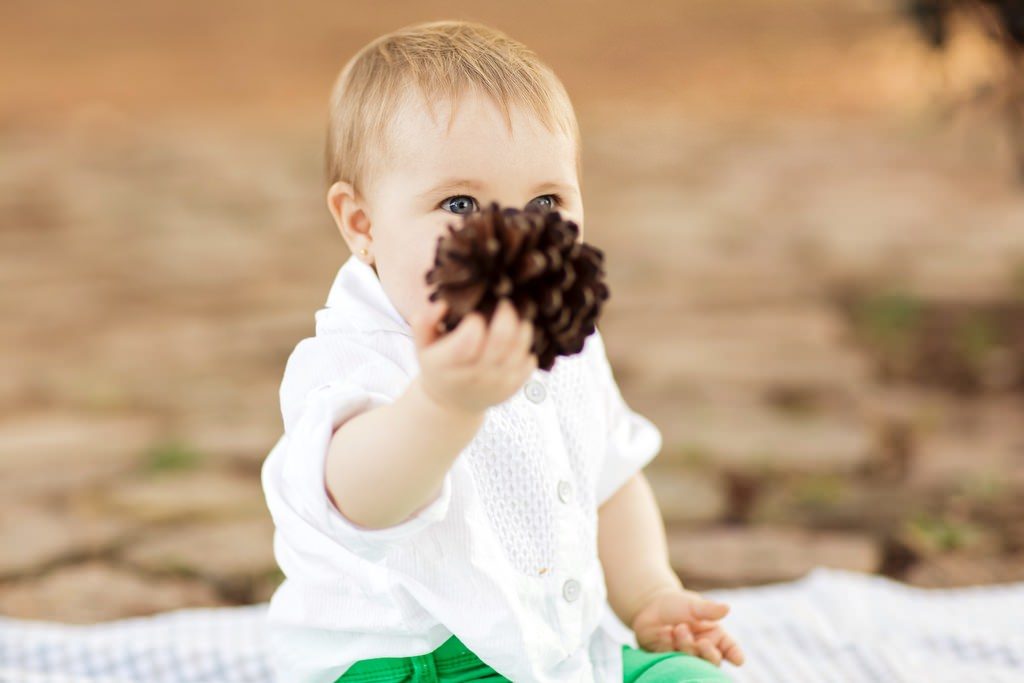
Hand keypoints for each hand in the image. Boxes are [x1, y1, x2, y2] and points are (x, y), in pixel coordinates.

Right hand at [411, 297, 537, 414]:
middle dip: (507, 315)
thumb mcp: (422, 347)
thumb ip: (424, 322)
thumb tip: (443, 304)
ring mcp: (496, 383)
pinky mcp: (512, 387)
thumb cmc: (438, 367)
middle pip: (500, 341)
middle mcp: (474, 376)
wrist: (451, 405)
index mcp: (447, 364)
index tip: (475, 312)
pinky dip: (528, 346)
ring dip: (523, 327)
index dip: (475, 322)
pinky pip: (529, 362)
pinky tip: (521, 335)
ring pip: (519, 350)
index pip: (468, 341)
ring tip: (519, 314)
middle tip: (506, 301)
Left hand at [631, 587, 744, 666]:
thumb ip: (709, 609)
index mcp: (715, 636)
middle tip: (701, 642)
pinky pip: (672, 661)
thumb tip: (727, 608)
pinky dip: (669, 648)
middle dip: (708, 653)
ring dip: (686, 645)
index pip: (730, 649)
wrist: (650, 607)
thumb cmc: (677, 605)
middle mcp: (703, 650)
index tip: (738, 659)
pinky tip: (664, 634)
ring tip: (677, 629)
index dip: (735, 655)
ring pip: (692, 661)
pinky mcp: (669, 661)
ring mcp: (687, 657)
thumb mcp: (693, 605)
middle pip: (713, 661)